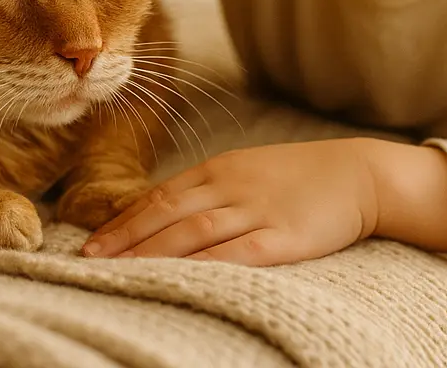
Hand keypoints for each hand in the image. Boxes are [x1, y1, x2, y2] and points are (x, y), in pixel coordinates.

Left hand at [81, 139, 377, 265]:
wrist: (358, 173)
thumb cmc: (300, 176)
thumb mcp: (249, 171)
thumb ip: (211, 189)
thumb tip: (167, 213)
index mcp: (220, 168)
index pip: (160, 196)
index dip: (124, 220)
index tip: (91, 243)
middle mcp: (231, 186)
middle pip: (166, 212)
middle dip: (124, 238)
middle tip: (88, 261)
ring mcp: (256, 209)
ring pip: (193, 231)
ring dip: (151, 252)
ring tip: (118, 272)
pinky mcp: (283, 236)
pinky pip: (238, 252)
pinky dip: (205, 265)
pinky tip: (181, 278)